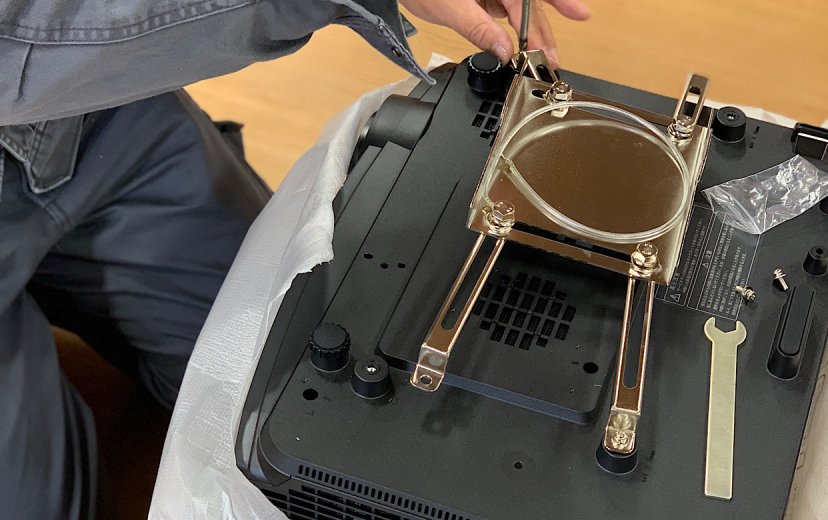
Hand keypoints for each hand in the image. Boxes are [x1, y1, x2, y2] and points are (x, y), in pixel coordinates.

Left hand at [399, 0, 590, 67]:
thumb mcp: (448, 8)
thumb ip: (478, 29)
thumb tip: (503, 51)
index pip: (525, 2)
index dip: (546, 18)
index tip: (569, 25)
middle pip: (530, 7)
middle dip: (544, 33)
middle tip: (555, 60)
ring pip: (525, 10)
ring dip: (537, 33)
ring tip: (550, 56)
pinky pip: (512, 11)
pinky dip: (520, 28)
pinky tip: (529, 44)